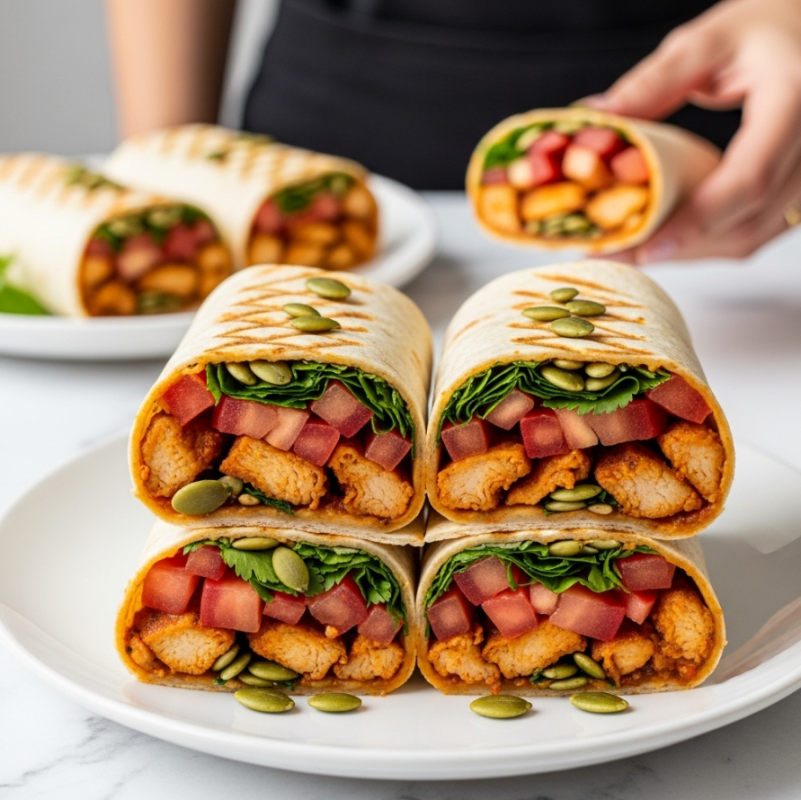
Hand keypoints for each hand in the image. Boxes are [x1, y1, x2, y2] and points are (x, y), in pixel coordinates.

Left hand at [582, 0, 800, 262]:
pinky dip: (710, 241)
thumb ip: (653, 82)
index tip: (646, 247)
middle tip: (617, 252)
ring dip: (691, 250)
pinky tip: (670, 236)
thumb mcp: (708, 41)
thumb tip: (597, 117)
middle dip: (677, 244)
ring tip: (633, 248)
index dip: (695, 220)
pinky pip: (758, 231)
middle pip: (747, 220)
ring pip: (752, 235)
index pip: (748, 178)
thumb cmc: (767, 29)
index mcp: (794, 102)